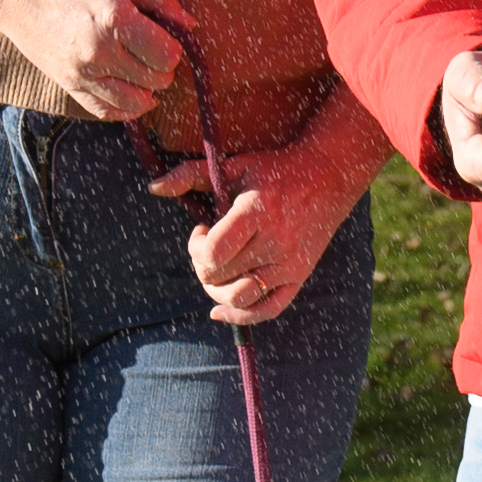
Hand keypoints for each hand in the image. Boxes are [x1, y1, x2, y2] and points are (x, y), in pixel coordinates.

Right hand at [0, 0, 191, 123]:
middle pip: (155, 79)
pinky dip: (126, 108)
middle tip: (155, 50)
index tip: (167, 37)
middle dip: (164, 68)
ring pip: (135, 102)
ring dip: (149, 90)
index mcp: (114, 19)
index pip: (166, 54)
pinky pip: (106, 111)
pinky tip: (132, 93)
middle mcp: (99, 52)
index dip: (175, 48)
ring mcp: (82, 73)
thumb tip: (190, 25)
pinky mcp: (69, 85)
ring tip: (144, 70)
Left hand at [150, 140, 362, 324]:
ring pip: (239, 298)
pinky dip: (240, 316)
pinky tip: (220, 310)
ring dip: (216, 290)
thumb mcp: (234, 165)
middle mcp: (275, 241)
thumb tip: (153, 188)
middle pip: (220, 276)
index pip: (213, 253)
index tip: (201, 229)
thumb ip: (191, 173)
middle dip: (202, 265)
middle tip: (209, 247)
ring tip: (217, 270)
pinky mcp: (300, 276)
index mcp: (256, 212)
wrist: (328, 176)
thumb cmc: (274, 170)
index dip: (195, 248)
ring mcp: (290, 263)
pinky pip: (268, 310)